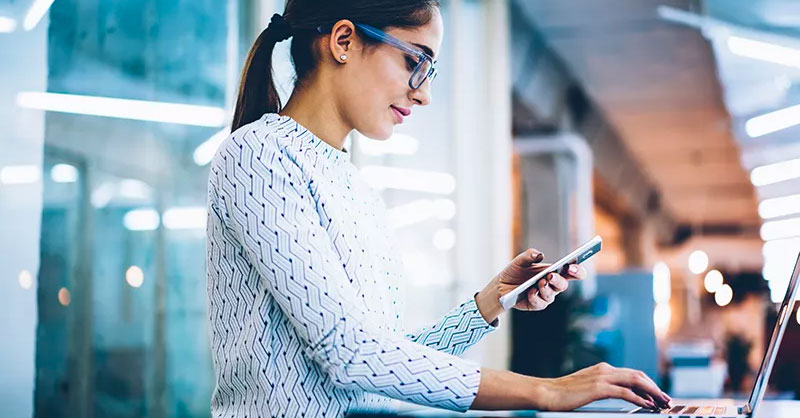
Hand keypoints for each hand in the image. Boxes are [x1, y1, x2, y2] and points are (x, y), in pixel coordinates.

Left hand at [474, 248, 585, 323]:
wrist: (502, 285)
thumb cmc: (515, 271)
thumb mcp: (520, 260)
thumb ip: (529, 255)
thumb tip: (538, 254)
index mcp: (554, 271)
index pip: (572, 272)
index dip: (577, 271)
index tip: (572, 267)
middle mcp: (552, 284)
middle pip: (564, 285)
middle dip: (559, 280)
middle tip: (550, 276)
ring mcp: (546, 296)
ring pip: (552, 295)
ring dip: (546, 288)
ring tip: (539, 282)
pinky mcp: (537, 304)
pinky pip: (540, 303)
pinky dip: (535, 297)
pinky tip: (530, 292)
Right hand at [537, 362, 671, 410]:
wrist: (546, 392)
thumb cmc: (563, 393)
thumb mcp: (586, 387)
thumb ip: (601, 387)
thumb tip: (617, 394)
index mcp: (602, 369)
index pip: (632, 374)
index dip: (648, 384)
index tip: (658, 395)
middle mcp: (604, 369)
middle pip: (638, 375)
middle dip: (655, 387)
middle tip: (666, 399)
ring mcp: (602, 377)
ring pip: (636, 380)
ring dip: (652, 391)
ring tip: (662, 402)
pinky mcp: (599, 388)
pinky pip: (626, 392)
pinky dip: (640, 398)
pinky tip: (648, 405)